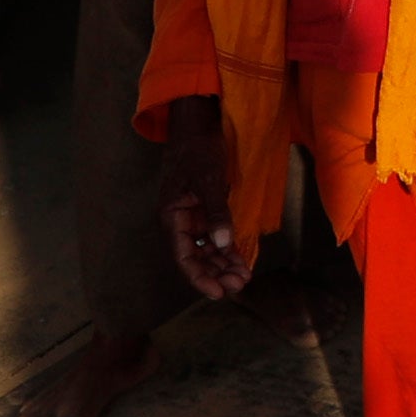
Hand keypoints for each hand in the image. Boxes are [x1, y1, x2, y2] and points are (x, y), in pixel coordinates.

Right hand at [158, 110, 250, 300]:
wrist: (197, 123)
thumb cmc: (198, 149)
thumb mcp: (208, 180)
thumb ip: (215, 212)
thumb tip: (222, 243)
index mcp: (172, 216)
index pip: (183, 256)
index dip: (199, 277)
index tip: (217, 293)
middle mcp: (179, 221)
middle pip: (195, 257)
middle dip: (215, 273)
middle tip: (239, 285)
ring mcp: (192, 216)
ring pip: (206, 249)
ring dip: (222, 264)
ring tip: (243, 277)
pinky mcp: (204, 209)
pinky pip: (214, 236)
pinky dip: (226, 248)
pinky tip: (241, 261)